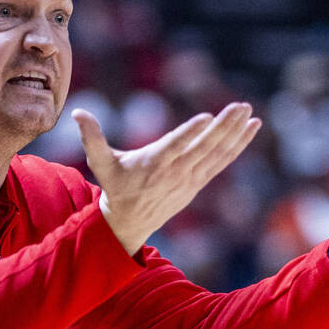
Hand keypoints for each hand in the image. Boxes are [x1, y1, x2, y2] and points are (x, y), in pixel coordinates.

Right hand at [75, 102, 261, 254]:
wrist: (129, 222)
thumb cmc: (114, 186)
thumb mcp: (99, 162)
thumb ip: (91, 137)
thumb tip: (77, 112)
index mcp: (153, 164)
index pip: (174, 146)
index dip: (190, 133)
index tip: (207, 117)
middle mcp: (175, 172)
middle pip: (203, 148)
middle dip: (224, 127)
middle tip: (240, 106)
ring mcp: (190, 179)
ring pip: (217, 154)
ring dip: (235, 134)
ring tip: (250, 114)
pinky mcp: (198, 182)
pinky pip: (222, 162)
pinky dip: (238, 146)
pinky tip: (251, 129)